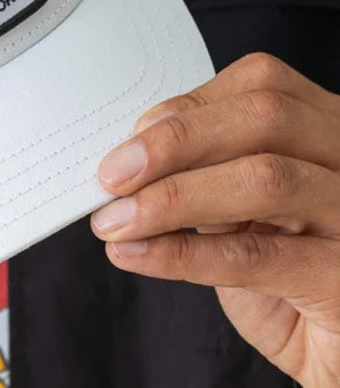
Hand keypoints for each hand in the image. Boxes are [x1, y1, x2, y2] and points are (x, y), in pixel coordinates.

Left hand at [90, 53, 339, 386]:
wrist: (331, 345)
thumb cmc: (284, 267)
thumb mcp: (240, 205)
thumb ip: (204, 168)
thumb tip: (127, 155)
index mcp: (326, 129)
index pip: (262, 86)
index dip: (189, 108)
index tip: (132, 137)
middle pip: (265, 118)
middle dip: (175, 143)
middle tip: (113, 175)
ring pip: (265, 179)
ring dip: (171, 198)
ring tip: (115, 220)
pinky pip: (256, 256)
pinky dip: (181, 252)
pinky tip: (136, 253)